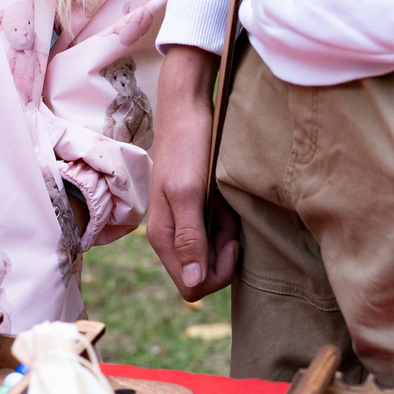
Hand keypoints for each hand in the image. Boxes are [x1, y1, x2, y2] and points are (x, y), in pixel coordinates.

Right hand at [147, 46, 239, 300]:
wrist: (188, 107)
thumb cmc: (188, 146)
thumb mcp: (189, 192)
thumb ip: (190, 238)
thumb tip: (193, 283)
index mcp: (163, 237)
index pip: (191, 286)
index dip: (216, 273)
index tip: (230, 241)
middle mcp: (170, 235)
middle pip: (202, 273)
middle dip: (223, 253)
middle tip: (230, 218)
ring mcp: (182, 222)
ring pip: (211, 253)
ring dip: (226, 235)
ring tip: (227, 204)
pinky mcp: (194, 209)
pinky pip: (214, 232)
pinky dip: (226, 221)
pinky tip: (226, 200)